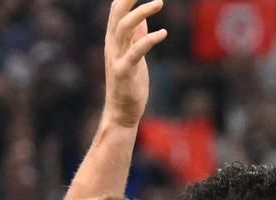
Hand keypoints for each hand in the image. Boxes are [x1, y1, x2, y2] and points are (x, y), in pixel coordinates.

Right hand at [103, 0, 167, 128]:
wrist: (121, 112)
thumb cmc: (129, 83)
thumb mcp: (132, 54)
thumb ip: (135, 36)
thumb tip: (142, 18)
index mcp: (114, 40)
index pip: (116, 9)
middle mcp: (112, 45)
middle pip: (117, 13)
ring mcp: (117, 58)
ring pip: (123, 28)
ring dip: (141, 12)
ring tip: (160, 2)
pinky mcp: (124, 72)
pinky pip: (135, 51)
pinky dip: (149, 40)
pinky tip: (163, 33)